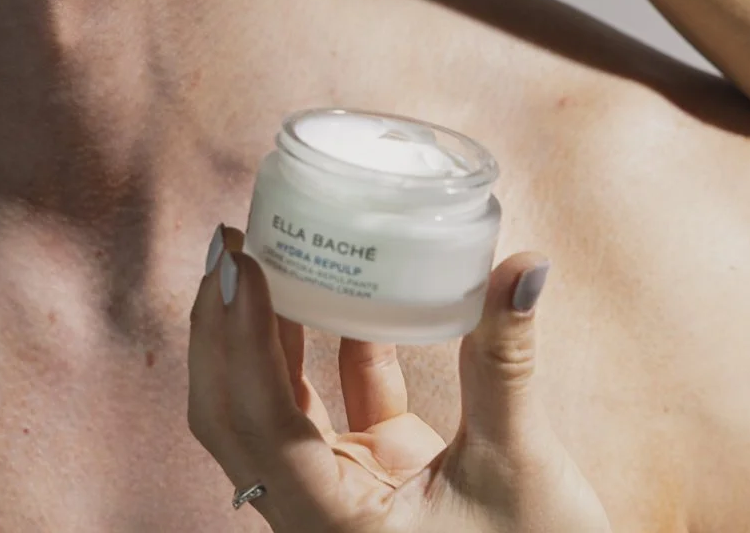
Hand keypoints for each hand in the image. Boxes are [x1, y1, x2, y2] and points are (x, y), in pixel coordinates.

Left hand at [187, 224, 612, 532]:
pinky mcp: (375, 477)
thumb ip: (505, 363)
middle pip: (236, 415)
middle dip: (223, 328)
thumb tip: (526, 264)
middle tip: (234, 244)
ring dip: (263, 332)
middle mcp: (320, 515)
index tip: (243, 263)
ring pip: (273, 407)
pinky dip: (331, 348)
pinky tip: (344, 288)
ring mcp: (343, 494)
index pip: (259, 424)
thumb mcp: (519, 467)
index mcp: (334, 527)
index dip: (240, 340)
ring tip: (267, 252)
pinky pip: (334, 404)